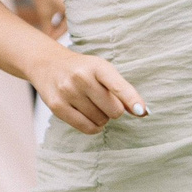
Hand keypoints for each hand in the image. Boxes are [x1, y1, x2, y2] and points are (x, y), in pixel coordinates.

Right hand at [25, 43, 147, 135]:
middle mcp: (81, 77)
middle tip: (104, 101)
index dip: (132, 100)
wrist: (48, 64)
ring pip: (101, 120)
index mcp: (97, 66)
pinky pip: (86, 127)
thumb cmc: (83, 69)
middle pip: (114, 110)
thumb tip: (143, 113)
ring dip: (102, 118)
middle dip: (115, 110)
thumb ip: (123, 90)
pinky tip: (90, 118)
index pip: (118, 86)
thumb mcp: (103, 71)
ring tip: (93, 105)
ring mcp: (67, 91)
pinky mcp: (57, 106)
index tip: (141, 111)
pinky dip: (94, 127)